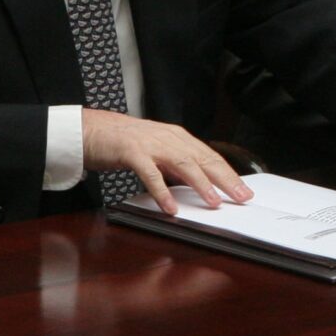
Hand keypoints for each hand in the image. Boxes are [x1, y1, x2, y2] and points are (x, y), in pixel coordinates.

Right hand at [81, 109, 251, 214]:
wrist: (90, 129)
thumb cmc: (122, 141)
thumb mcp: (156, 150)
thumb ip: (175, 165)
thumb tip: (197, 184)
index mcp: (176, 136)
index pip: (209, 156)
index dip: (229, 173)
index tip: (244, 190)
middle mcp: (167, 137)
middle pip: (202, 158)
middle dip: (224, 179)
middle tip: (241, 196)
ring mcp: (150, 144)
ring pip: (182, 163)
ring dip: (200, 183)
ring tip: (213, 202)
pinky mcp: (131, 152)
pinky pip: (150, 174)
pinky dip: (162, 191)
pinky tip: (170, 206)